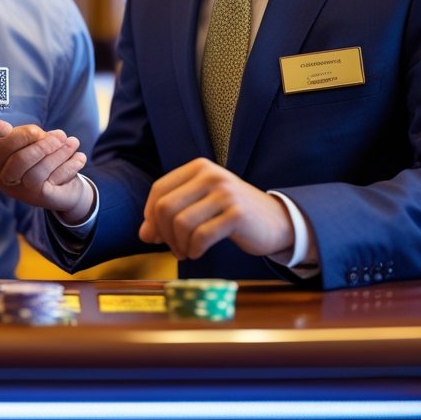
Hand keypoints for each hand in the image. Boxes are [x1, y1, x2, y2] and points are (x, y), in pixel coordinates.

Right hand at [0, 124, 90, 221]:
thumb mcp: (31, 144)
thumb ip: (30, 136)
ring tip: (74, 142)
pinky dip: (70, 165)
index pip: (2, 146)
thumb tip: (40, 135)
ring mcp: (21, 192)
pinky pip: (55, 178)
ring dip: (59, 153)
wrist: (62, 189)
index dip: (22, 134)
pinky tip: (80, 157)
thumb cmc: (40, 160)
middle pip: (20, 160)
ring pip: (39, 171)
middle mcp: (3, 181)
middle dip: (42, 145)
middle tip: (61, 136)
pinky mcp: (41, 198)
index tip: (39, 130)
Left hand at [139, 158, 293, 259]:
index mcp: (198, 167)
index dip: (151, 216)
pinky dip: (194, 249)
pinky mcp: (237, 214)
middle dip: (164, 234)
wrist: (276, 221)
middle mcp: (211, 175)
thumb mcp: (199, 206)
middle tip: (173, 248)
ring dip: (179, 245)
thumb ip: (170, 214)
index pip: (159, 190)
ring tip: (187, 251)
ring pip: (181, 223)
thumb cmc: (231, 213)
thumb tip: (144, 234)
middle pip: (166, 207)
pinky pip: (201, 236)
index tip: (156, 235)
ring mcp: (225, 193)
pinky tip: (198, 252)